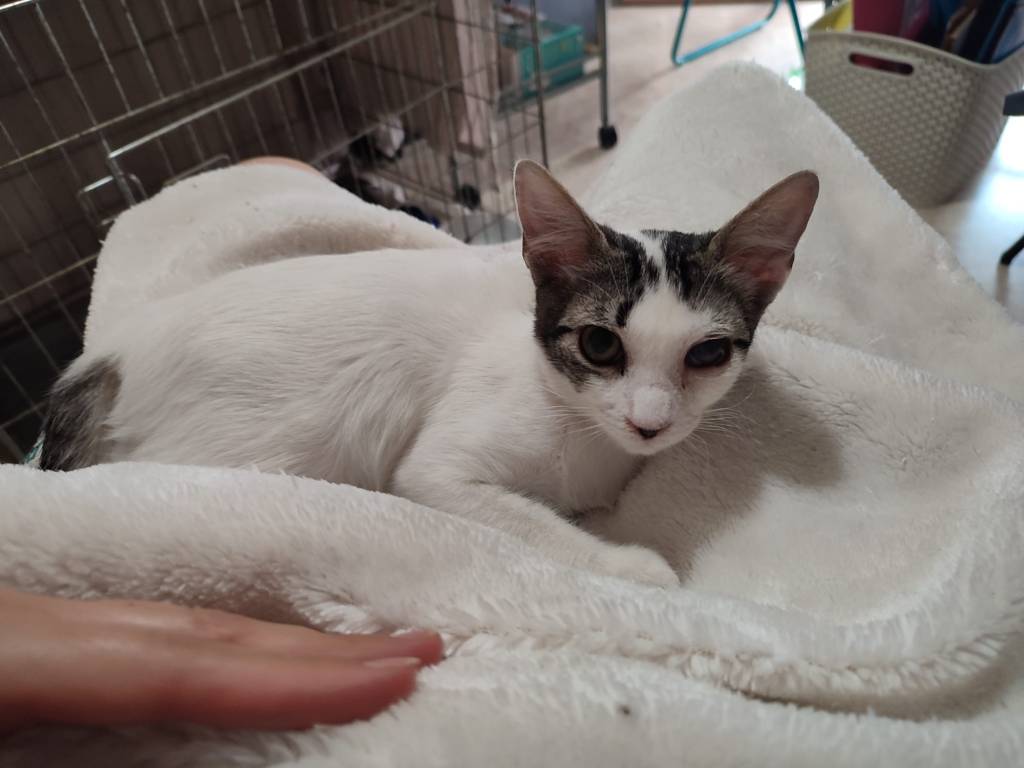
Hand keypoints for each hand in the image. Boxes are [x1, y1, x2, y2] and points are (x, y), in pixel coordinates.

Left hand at [0, 587, 441, 731]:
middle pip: (205, 630)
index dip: (293, 677)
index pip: (184, 667)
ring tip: (366, 653)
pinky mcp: (36, 635)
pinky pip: (149, 636)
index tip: (393, 677)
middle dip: (317, 646)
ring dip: (281, 642)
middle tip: (420, 649)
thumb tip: (207, 725)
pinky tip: (261, 654)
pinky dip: (223, 648)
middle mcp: (41, 623)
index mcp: (16, 653)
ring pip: (183, 625)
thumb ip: (79, 761)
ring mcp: (39, 621)